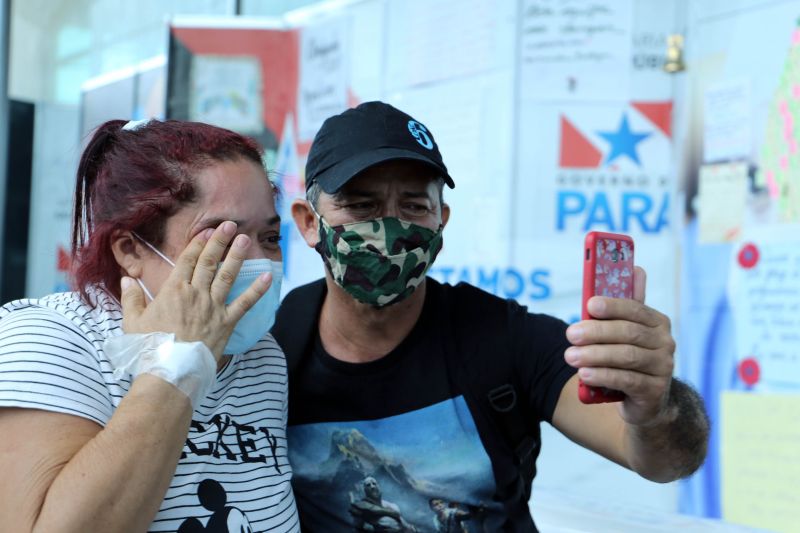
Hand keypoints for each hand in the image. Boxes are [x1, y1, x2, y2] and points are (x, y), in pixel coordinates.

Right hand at [119, 221, 272, 359]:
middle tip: (231, 225)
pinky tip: (268, 276)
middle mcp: (196, 294)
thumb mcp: (133, 322)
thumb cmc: (148, 348)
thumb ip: (132, 298)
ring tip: (246, 240)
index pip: (188, 260)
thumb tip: (127, 279)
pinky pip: (245, 303)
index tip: (207, 231)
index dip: (199, 244)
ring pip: (227, 276)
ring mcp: (213, 308)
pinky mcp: (226, 323)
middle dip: (220, 242)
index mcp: (173, 290)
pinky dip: (257, 290)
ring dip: (237, 257)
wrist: (169, 371)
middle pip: (209, 262)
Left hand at [564, 267, 675, 425]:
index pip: (635, 308)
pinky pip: (628, 380)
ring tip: (570, 356)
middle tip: (570, 335)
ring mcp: (663, 368)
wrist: (644, 400)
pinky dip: (604, 375)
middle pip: (628, 333)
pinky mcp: (655, 391)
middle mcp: (665, 343)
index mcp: (657, 322)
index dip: (612, 305)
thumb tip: (636, 267)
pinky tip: (585, 374)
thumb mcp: (625, 330)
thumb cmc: (627, 356)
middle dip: (596, 332)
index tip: (589, 304)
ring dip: (595, 355)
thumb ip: (624, 304)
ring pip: (626, 357)